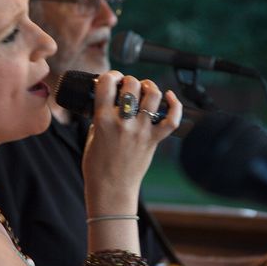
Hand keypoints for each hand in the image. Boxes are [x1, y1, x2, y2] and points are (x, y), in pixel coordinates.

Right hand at [81, 71, 181, 215]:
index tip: (111, 78)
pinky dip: (175, 105)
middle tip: (127, 85)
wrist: (111, 190)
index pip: (107, 84)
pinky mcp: (153, 141)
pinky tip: (170, 96)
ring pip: (153, 96)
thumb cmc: (96, 167)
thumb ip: (100, 119)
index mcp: (103, 120)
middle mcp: (123, 123)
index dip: (110, 75)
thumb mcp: (91, 137)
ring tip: (145, 88)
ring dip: (149, 86)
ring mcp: (141, 131)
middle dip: (129, 80)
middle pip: (132, 85)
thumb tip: (109, 105)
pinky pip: (171, 120)